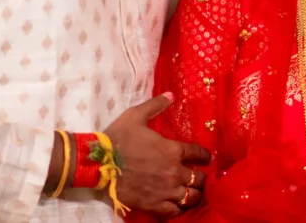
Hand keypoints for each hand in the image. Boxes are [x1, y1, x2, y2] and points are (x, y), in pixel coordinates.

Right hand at [104, 93, 210, 216]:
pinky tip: (178, 205)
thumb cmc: (118, 138)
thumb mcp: (135, 116)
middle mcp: (174, 172)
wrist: (99, 164)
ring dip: (194, 194)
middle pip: (199, 178)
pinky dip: (180, 208)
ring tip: (193, 192)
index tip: (206, 157)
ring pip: (191, 197)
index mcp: (172, 150)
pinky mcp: (155, 205)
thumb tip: (171, 95)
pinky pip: (175, 211)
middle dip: (201, 177)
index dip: (204, 155)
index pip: (197, 153)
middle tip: (199, 176)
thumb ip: (155, 106)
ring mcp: (165, 191)